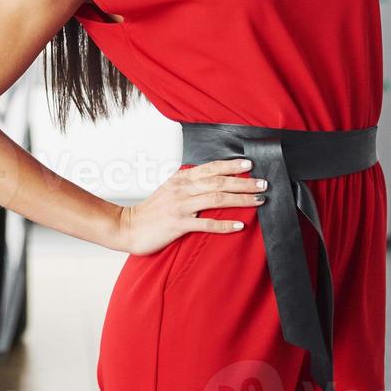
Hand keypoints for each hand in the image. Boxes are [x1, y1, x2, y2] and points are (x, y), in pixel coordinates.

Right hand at [113, 157, 263, 255]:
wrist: (127, 226)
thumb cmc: (151, 210)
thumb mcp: (169, 189)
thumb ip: (189, 183)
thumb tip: (212, 179)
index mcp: (180, 179)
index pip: (210, 168)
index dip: (231, 165)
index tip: (249, 164)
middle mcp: (182, 189)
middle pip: (218, 182)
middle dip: (243, 182)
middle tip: (263, 184)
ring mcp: (180, 207)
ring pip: (215, 199)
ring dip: (240, 199)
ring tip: (258, 200)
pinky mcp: (178, 225)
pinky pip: (206, 224)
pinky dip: (224, 224)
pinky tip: (239, 225)